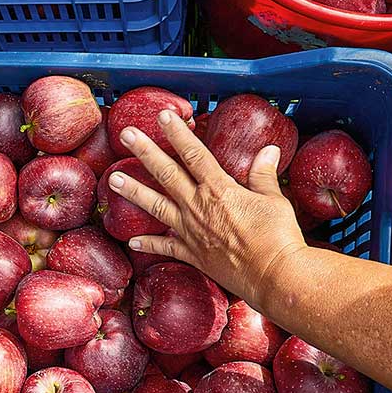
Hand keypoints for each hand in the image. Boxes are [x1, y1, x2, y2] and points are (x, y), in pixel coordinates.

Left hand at [106, 111, 308, 311]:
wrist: (274, 276)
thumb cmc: (278, 237)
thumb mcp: (274, 199)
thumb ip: (263, 174)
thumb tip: (268, 150)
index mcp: (220, 189)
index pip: (194, 154)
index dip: (177, 133)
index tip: (163, 116)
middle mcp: (199, 207)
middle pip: (166, 174)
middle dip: (145, 152)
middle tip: (126, 135)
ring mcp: (192, 231)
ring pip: (156, 206)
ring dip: (134, 191)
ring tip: (113, 179)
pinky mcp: (193, 255)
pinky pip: (165, 247)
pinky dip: (148, 243)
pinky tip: (133, 240)